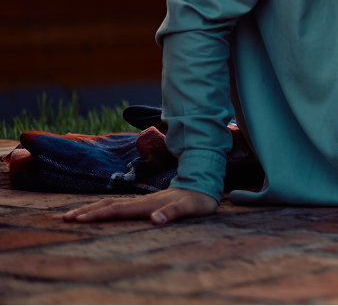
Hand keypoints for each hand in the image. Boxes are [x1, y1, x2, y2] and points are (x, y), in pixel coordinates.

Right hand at [64, 187, 218, 224]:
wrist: (203, 187)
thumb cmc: (197, 201)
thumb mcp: (189, 208)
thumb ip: (173, 213)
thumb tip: (156, 219)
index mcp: (148, 204)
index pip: (118, 210)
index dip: (99, 215)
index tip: (80, 219)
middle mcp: (142, 201)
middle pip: (109, 206)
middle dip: (87, 211)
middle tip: (65, 218)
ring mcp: (142, 201)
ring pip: (112, 204)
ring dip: (92, 209)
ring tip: (73, 214)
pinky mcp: (143, 203)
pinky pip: (119, 206)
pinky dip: (104, 209)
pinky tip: (97, 212)